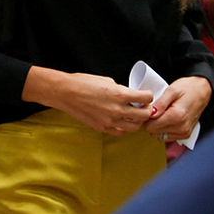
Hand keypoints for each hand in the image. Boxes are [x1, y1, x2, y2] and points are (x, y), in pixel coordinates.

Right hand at [23, 66, 152, 134]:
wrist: (65, 93)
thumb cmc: (82, 83)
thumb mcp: (107, 81)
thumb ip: (121, 90)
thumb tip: (130, 96)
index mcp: (120, 94)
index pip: (147, 98)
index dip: (148, 96)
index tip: (145, 96)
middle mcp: (118, 109)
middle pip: (145, 115)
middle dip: (146, 110)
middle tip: (142, 107)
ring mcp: (110, 121)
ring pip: (135, 127)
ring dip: (136, 121)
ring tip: (131, 115)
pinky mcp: (102, 128)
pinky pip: (120, 132)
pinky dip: (123, 128)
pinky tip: (120, 121)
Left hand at [144, 76, 211, 140]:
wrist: (202, 91)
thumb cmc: (187, 88)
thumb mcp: (172, 90)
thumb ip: (160, 103)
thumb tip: (151, 114)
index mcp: (176, 116)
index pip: (150, 126)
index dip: (147, 117)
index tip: (150, 109)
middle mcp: (181, 128)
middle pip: (153, 132)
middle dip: (151, 122)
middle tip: (156, 110)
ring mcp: (184, 133)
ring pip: (158, 135)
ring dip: (157, 126)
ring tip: (163, 114)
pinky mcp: (185, 135)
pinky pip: (166, 137)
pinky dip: (164, 129)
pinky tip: (167, 119)